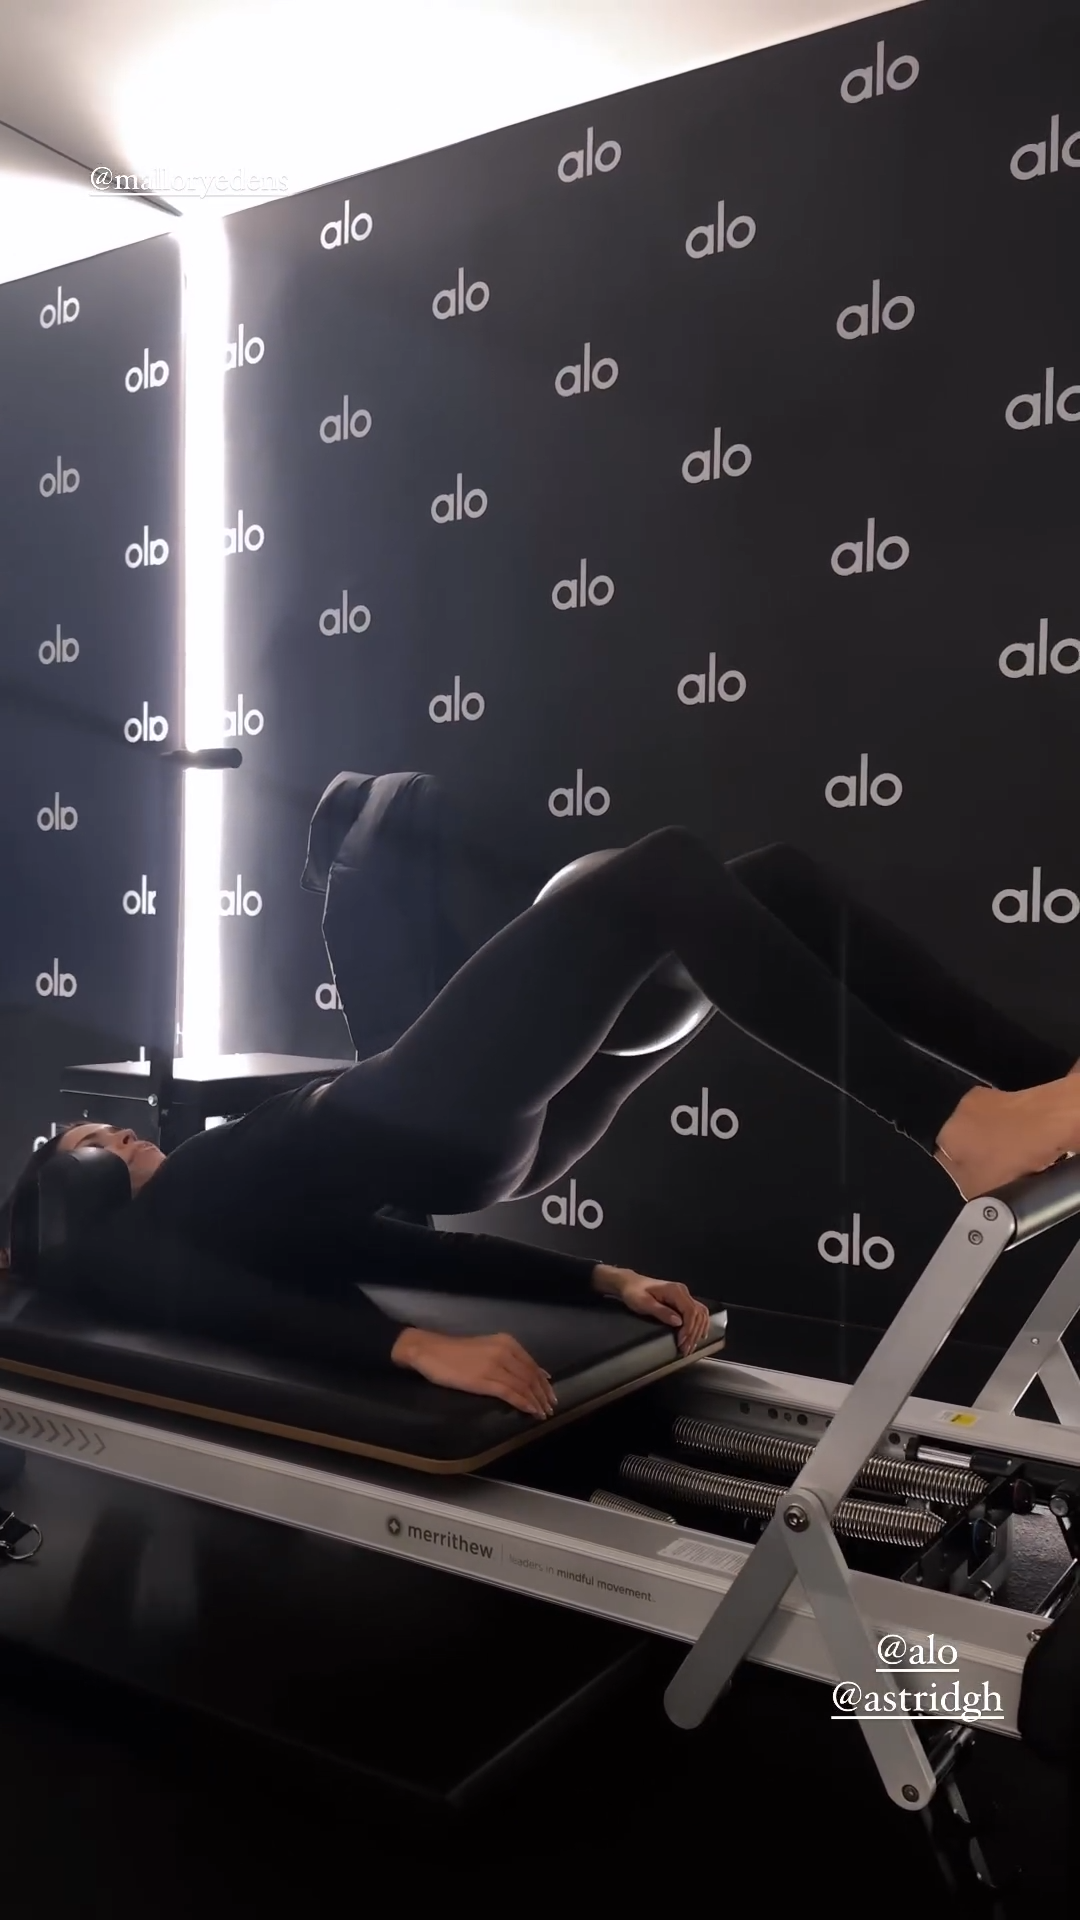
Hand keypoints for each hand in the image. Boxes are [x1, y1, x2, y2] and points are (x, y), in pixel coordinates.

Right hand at [391, 1327, 557, 1417]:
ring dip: (536, 1401)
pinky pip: (510, 1393)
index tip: (550, 1394)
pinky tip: (531, 1411)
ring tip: (543, 1413)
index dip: (543, 1382)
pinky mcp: (484, 1380)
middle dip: (543, 1394)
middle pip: (531, 1376)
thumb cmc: (454, 1352)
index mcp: (506, 1343)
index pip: (532, 1365)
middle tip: (550, 1408)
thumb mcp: (486, 1348)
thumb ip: (505, 1358)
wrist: (430, 1351)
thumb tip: (524, 1373)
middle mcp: (504, 1352)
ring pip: (523, 1386)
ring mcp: (494, 1366)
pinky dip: (524, 1403)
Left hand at [593, 1267, 711, 1356]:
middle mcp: (683, 1292)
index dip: (688, 1328)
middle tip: (685, 1350)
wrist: (630, 1284)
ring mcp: (684, 1296)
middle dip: (693, 1333)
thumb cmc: (634, 1293)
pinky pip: (697, 1313)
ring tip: (690, 1346)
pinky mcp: (682, 1301)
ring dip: (697, 1331)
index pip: (690, 1311)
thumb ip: (661, 1312)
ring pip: (700, 1314)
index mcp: (675, 1291)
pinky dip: (699, 1325)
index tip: (681, 1342)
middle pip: (698, 1314)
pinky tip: (697, 1335)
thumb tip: (678, 1322)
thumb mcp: (643, 1303)